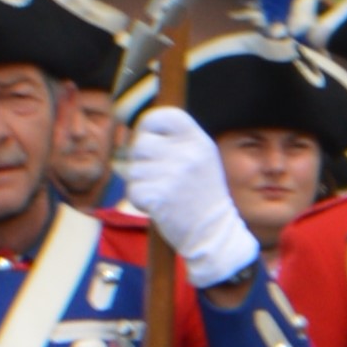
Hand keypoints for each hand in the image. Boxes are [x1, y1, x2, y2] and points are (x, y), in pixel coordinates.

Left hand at [119, 108, 259, 291]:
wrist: (214, 231)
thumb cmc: (201, 192)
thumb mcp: (200, 157)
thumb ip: (175, 140)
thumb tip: (135, 124)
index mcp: (198, 140)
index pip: (159, 116)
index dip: (146, 126)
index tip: (148, 139)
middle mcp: (187, 154)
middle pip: (140, 144)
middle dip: (141, 160)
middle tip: (157, 175)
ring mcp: (173, 175)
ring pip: (133, 169)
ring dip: (140, 182)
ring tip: (162, 191)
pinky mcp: (159, 197)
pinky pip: (132, 190)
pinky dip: (139, 199)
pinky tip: (158, 204)